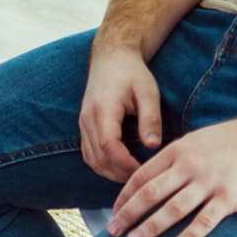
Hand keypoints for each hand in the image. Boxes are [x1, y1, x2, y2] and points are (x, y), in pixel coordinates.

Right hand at [79, 41, 162, 181]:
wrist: (111, 58)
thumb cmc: (132, 73)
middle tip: (143, 179)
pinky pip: (89, 153)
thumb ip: (150, 118)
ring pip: (91, 159)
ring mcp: (83, 123)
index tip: (144, 170)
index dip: (125, 163)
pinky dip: (103, 165)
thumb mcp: (148, 91)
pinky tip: (122, 167)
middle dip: (119, 173)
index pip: (109, 145)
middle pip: (98, 157)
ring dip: (110, 172)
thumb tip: (153, 146)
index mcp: (103, 109)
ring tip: (134, 176)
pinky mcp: (84, 126)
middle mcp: (88, 118)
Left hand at [106, 112, 236, 236]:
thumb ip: (172, 159)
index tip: (114, 212)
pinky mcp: (230, 198)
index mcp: (176, 151)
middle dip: (129, 214)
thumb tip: (149, 179)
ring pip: (172, 209)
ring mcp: (209, 183)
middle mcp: (188, 167)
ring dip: (150, 227)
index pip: (141, 176)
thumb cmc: (229, 140)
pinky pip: (204, 221)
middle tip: (113, 232)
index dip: (124, 196)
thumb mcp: (193, 141)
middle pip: (150, 194)